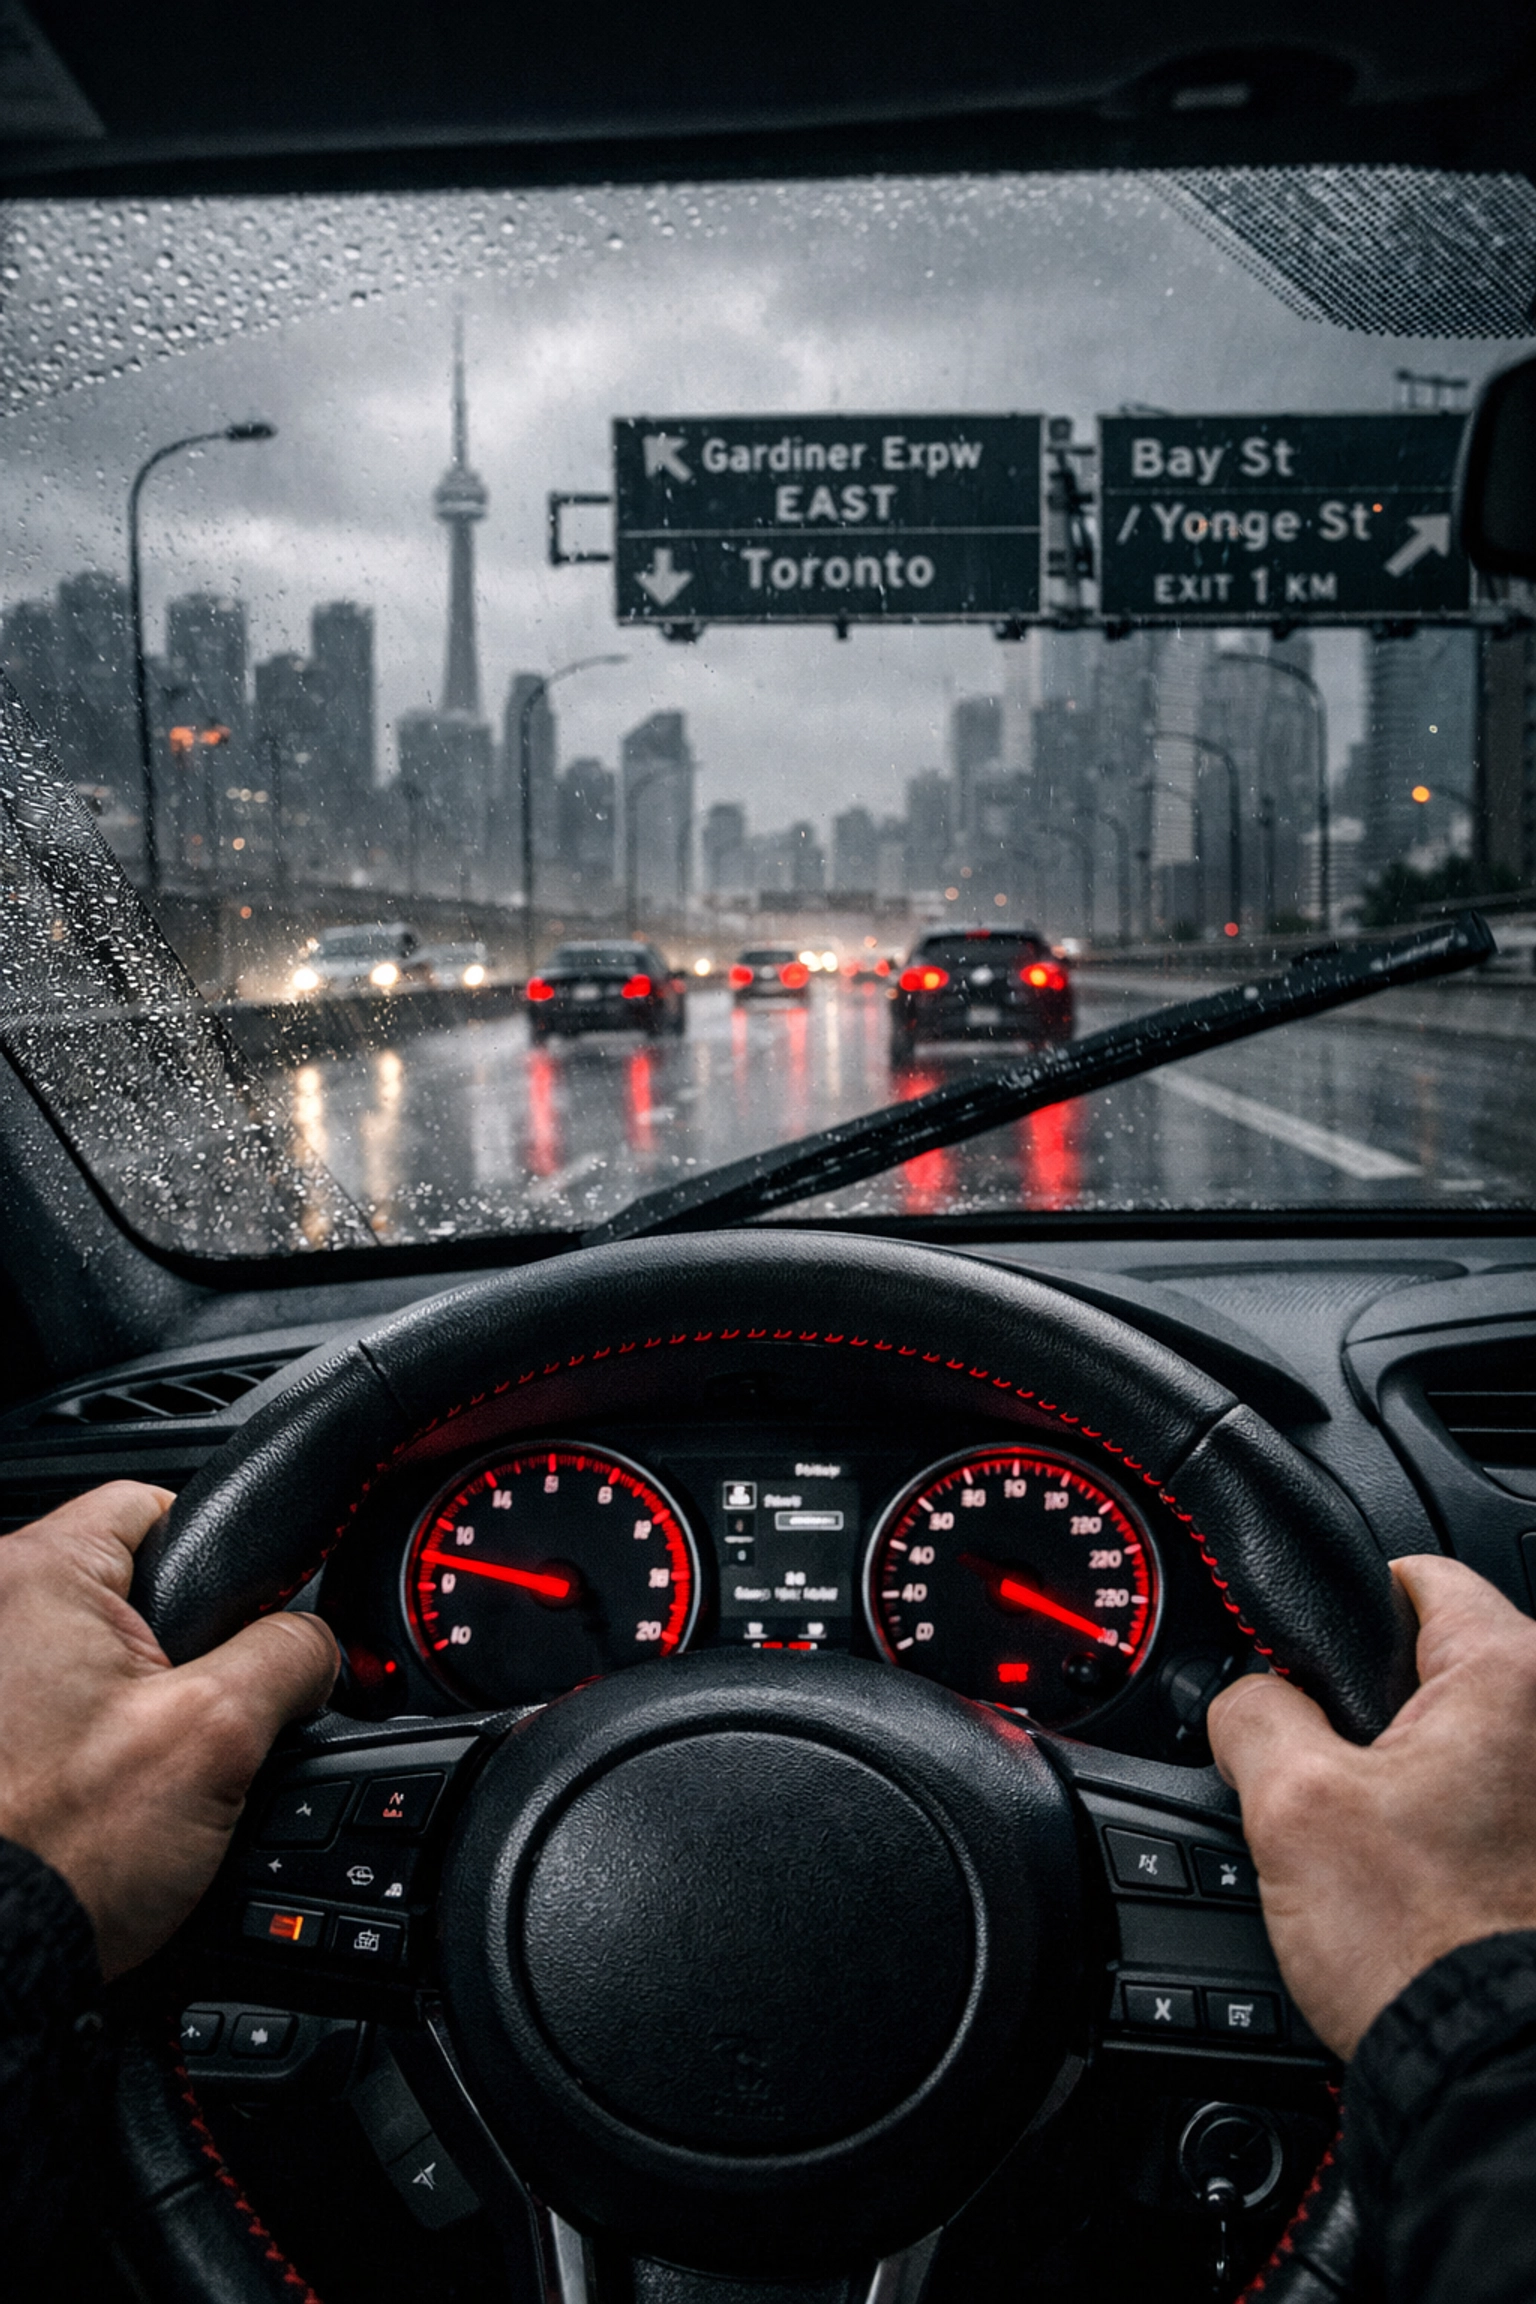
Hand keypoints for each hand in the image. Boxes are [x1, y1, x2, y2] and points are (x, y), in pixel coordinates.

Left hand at [0, 1481, 336, 1978]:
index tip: (247, 1619)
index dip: (224, 1560)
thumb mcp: (219, 1734)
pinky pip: (56, 1702)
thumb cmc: (60, 1854)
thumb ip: (289, 1654)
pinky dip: (85, 1737)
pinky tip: (99, 1793)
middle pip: (127, 1585)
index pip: (156, 1504)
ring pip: (94, 1652)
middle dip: (179, 1646)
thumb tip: (319, 1642)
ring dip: (131, 1698)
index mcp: (34, 1572)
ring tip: (143, 1767)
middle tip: (196, 1719)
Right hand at [1208, 1554, 1535, 2057]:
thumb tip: (1246, 1698)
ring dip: (1407, 1776)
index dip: (1339, 1607)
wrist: (1485, 2072)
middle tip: (1321, 1774)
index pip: (1417, 1574)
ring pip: (1455, 1742)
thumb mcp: (1288, 1802)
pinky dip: (1443, 1826)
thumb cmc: (1422, 1946)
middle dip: (1367, 1709)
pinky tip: (1409, 1881)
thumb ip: (1252, 1710)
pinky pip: (1482, 1804)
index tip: (1303, 1655)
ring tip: (1366, 1843)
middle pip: (1434, 1664)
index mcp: (1512, 1673)